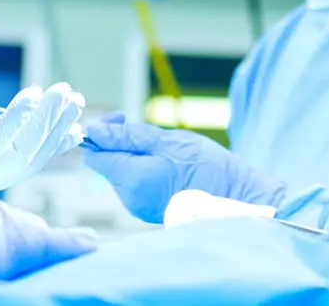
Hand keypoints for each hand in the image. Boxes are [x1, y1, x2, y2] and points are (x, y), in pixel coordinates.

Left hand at [0, 84, 85, 193]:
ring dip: (47, 122)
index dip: (46, 142)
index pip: (15, 161)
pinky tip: (33, 95)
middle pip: (24, 161)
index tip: (72, 121)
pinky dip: (18, 120)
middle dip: (56, 129)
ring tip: (67, 94)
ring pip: (19, 157)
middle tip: (78, 100)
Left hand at [79, 114, 283, 223]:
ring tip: (166, 150)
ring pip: (122, 173)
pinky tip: (168, 165)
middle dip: (122, 143)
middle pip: (108, 163)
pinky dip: (144, 169)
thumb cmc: (206, 167)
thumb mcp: (166, 141)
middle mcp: (128, 197)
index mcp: (130, 178)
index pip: (93, 154)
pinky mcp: (149, 210)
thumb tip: (94, 131)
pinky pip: (136, 184)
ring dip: (135, 156)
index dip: (102, 133)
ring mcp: (138, 206)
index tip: (122, 118)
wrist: (235, 198)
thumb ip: (127, 137)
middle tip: (149, 132)